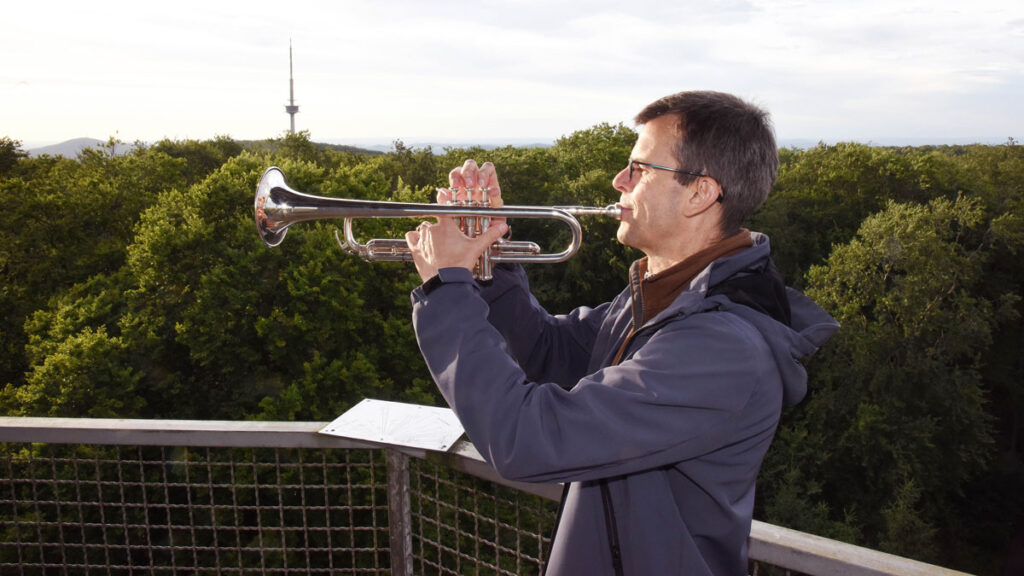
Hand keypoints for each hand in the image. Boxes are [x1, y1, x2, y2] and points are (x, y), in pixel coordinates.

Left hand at [404, 159, 508, 281]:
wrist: (446, 282)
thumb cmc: (460, 264)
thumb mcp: (477, 248)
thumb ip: (489, 235)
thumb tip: (504, 226)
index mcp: (446, 225)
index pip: (445, 207)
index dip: (446, 205)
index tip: (447, 203)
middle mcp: (432, 228)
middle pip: (435, 220)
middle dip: (441, 226)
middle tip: (448, 235)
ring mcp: (422, 238)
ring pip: (423, 227)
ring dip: (428, 232)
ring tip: (436, 240)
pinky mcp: (415, 249)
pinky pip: (411, 236)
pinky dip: (415, 238)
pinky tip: (421, 242)